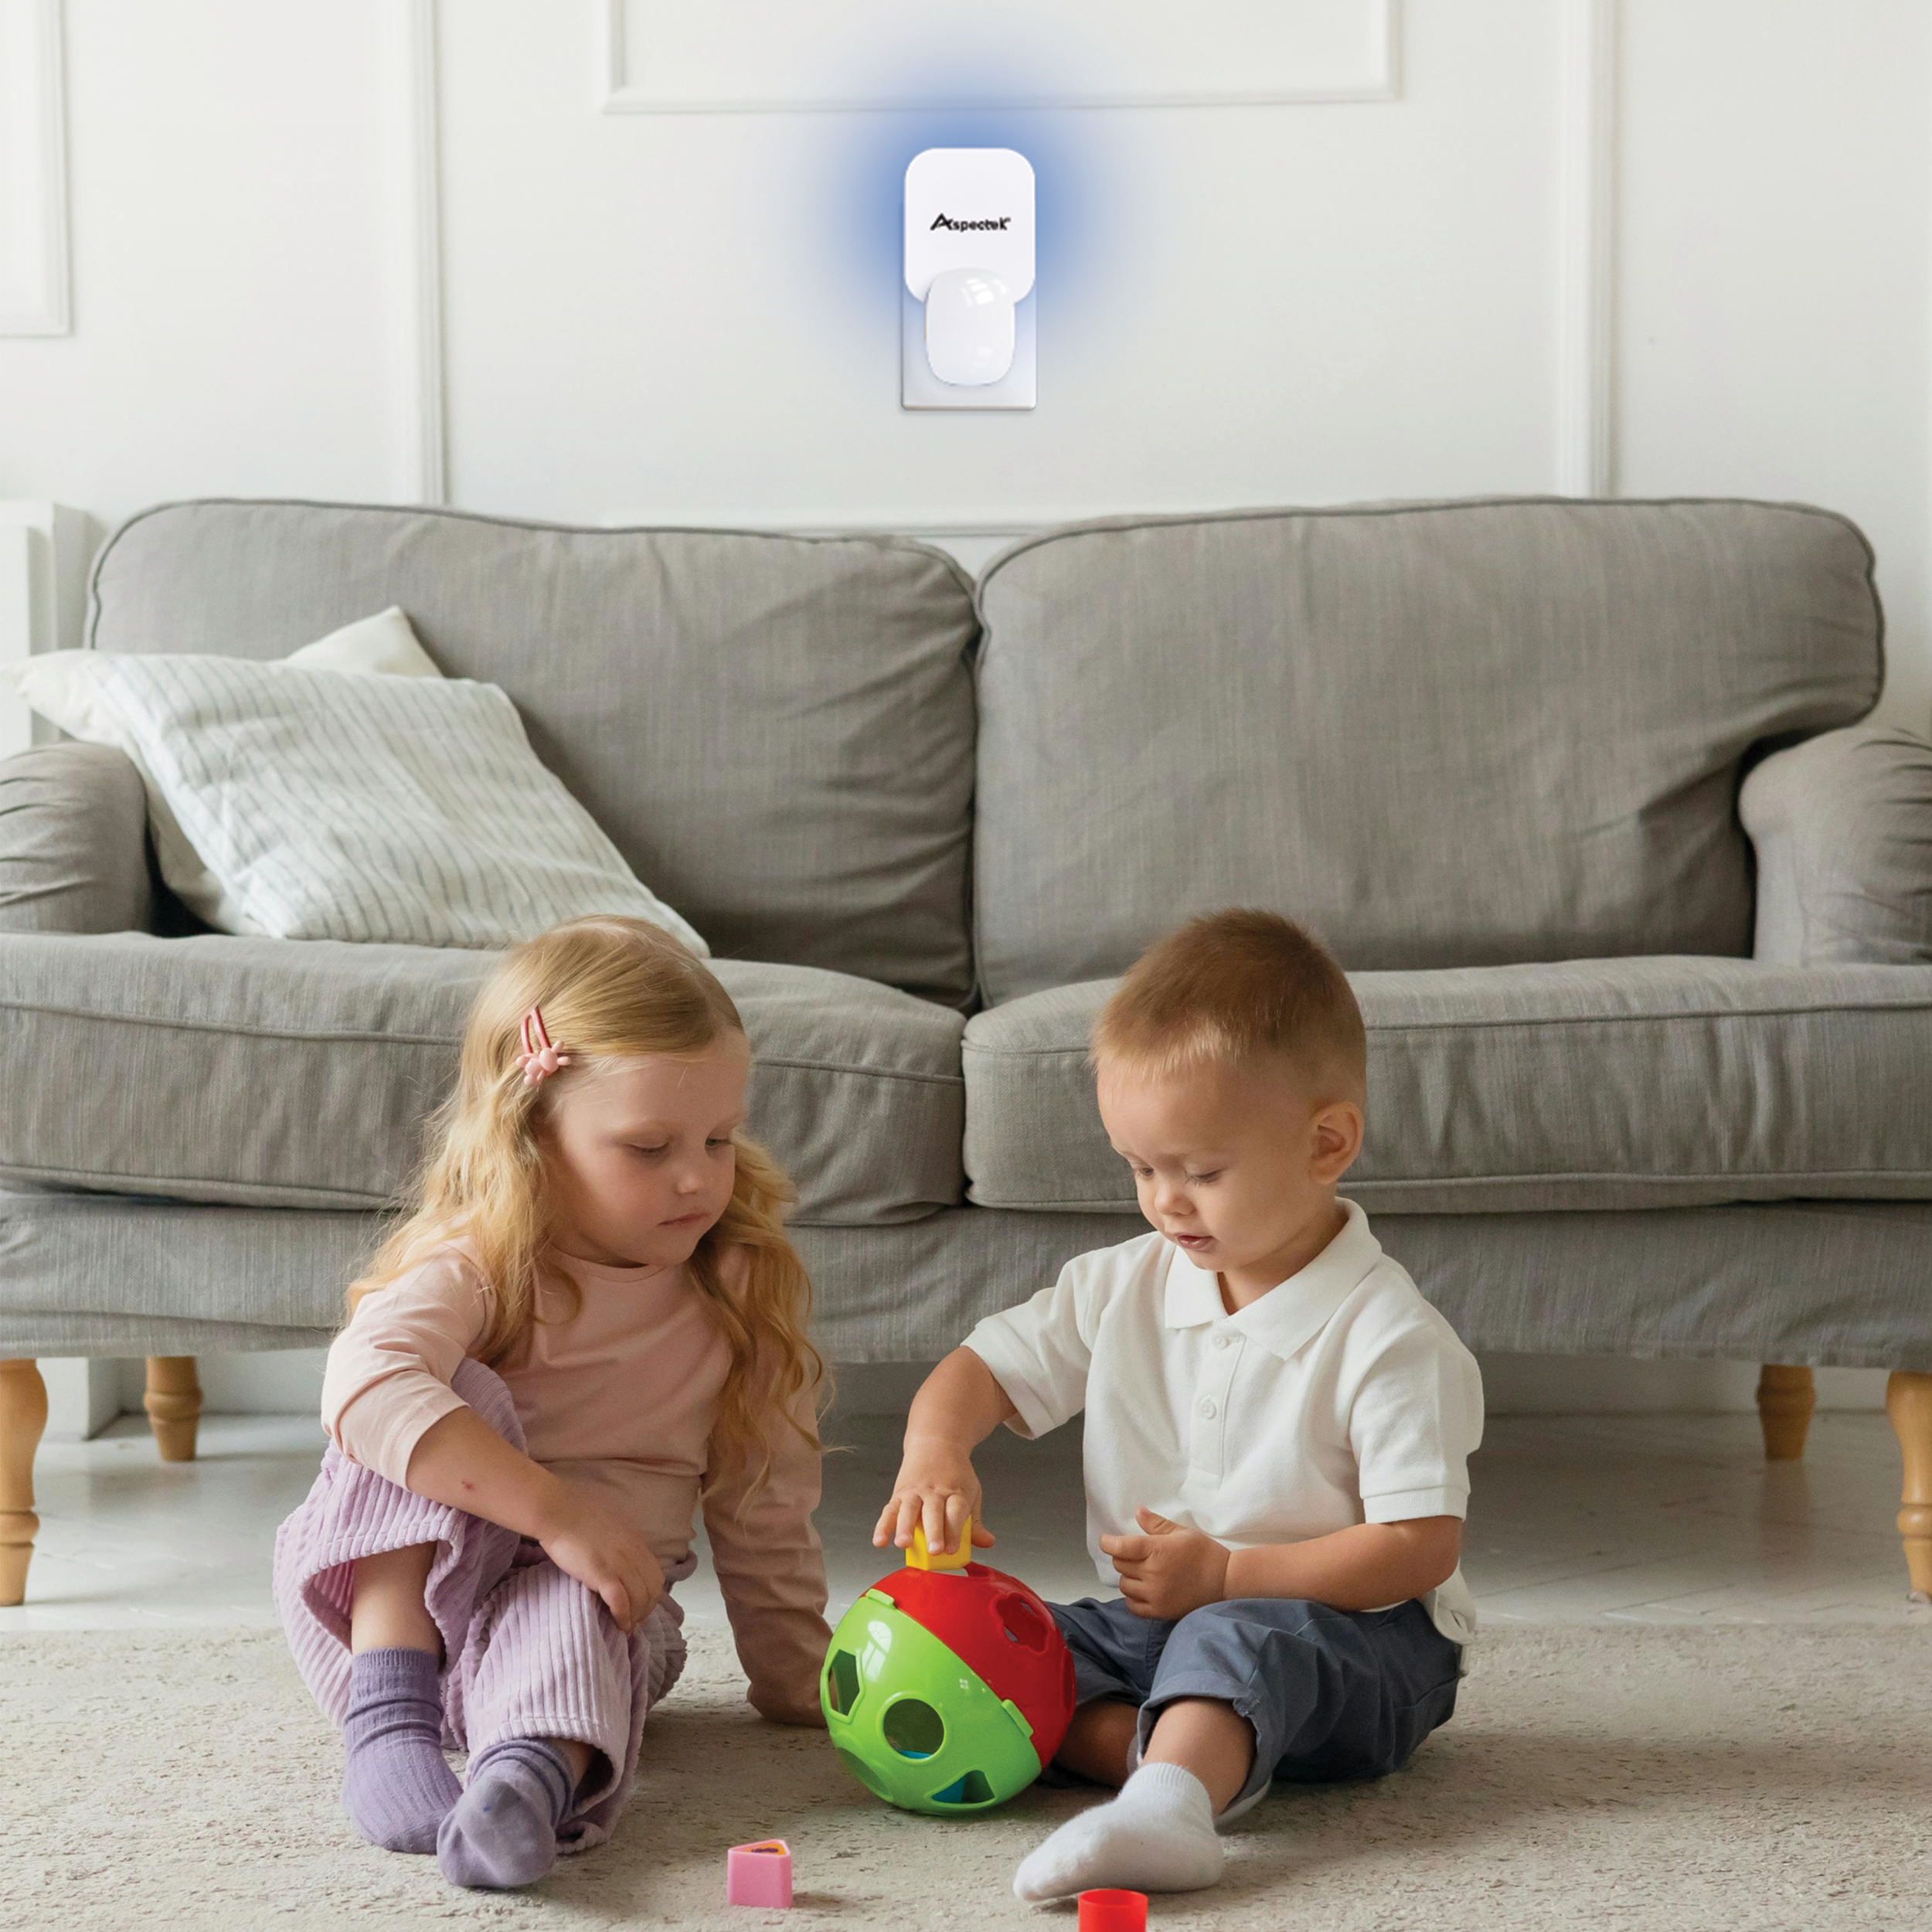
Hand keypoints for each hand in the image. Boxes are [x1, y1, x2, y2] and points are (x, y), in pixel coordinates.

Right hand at [537, 1483, 665, 1633]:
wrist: (557, 1512)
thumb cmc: (576, 1517)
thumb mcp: (610, 1528)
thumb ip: (620, 1544)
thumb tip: (620, 1560)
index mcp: (635, 1542)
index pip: (656, 1575)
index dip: (651, 1595)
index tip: (640, 1605)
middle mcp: (632, 1552)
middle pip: (652, 1589)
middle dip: (646, 1609)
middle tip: (633, 1620)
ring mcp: (618, 1563)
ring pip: (640, 1598)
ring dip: (635, 1616)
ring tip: (626, 1625)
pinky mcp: (601, 1573)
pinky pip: (621, 1601)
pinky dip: (623, 1617)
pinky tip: (619, 1624)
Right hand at [872, 1437, 997, 1557]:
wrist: (935, 1443)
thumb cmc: (954, 1474)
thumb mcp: (971, 1492)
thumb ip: (975, 1522)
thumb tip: (988, 1543)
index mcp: (956, 1491)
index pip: (956, 1512)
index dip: (954, 1531)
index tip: (952, 1549)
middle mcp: (934, 1490)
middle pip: (933, 1512)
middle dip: (933, 1532)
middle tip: (934, 1550)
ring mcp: (915, 1491)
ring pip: (908, 1509)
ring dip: (905, 1527)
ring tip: (903, 1543)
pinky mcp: (899, 1494)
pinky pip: (889, 1510)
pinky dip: (883, 1526)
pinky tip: (879, 1541)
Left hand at [1100, 1507, 1230, 1620]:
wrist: (1225, 1581)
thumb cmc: (1205, 1553)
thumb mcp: (1182, 1533)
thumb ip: (1156, 1524)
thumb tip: (1138, 1512)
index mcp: (1157, 1550)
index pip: (1121, 1547)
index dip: (1108, 1543)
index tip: (1106, 1540)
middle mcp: (1153, 1573)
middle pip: (1120, 1565)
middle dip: (1123, 1558)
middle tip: (1135, 1554)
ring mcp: (1155, 1594)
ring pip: (1124, 1585)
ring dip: (1128, 1577)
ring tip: (1142, 1572)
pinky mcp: (1160, 1611)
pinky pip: (1133, 1606)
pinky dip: (1132, 1598)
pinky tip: (1142, 1590)